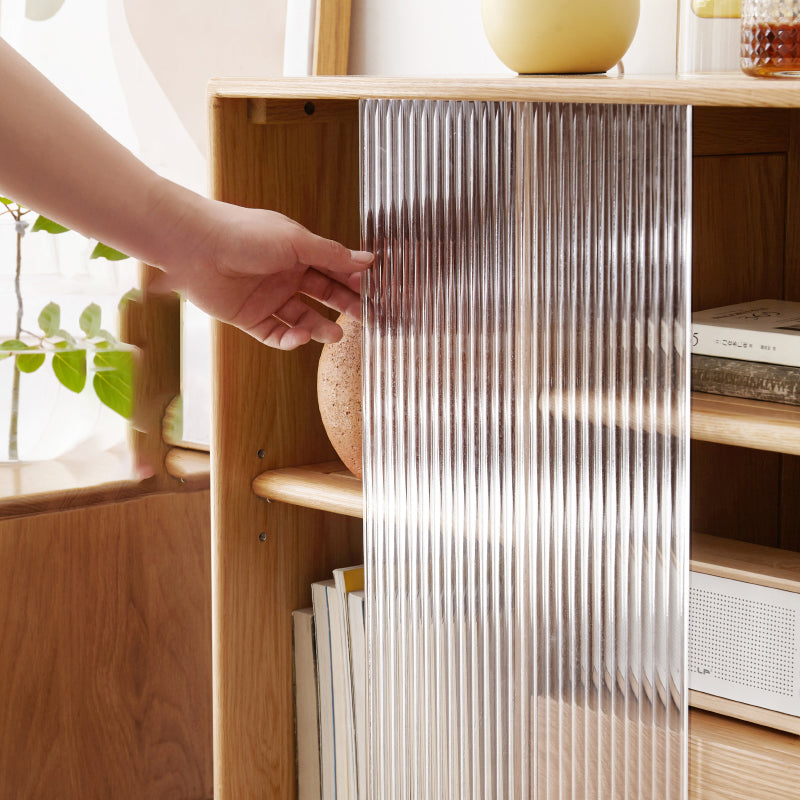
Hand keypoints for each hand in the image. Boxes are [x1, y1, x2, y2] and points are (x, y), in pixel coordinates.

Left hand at [156, 200, 372, 349]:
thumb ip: (332, 255)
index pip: (334, 268)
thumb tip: (368, 260)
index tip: (375, 291)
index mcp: (297, 251)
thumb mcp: (296, 241)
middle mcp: (284, 274)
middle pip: (322, 294)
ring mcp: (267, 297)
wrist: (195, 247)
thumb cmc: (243, 234)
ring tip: (336, 335)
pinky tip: (300, 336)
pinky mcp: (249, 318)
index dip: (354, 280)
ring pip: (302, 317)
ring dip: (320, 327)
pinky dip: (290, 339)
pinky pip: (275, 333)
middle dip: (344, 306)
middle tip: (365, 317)